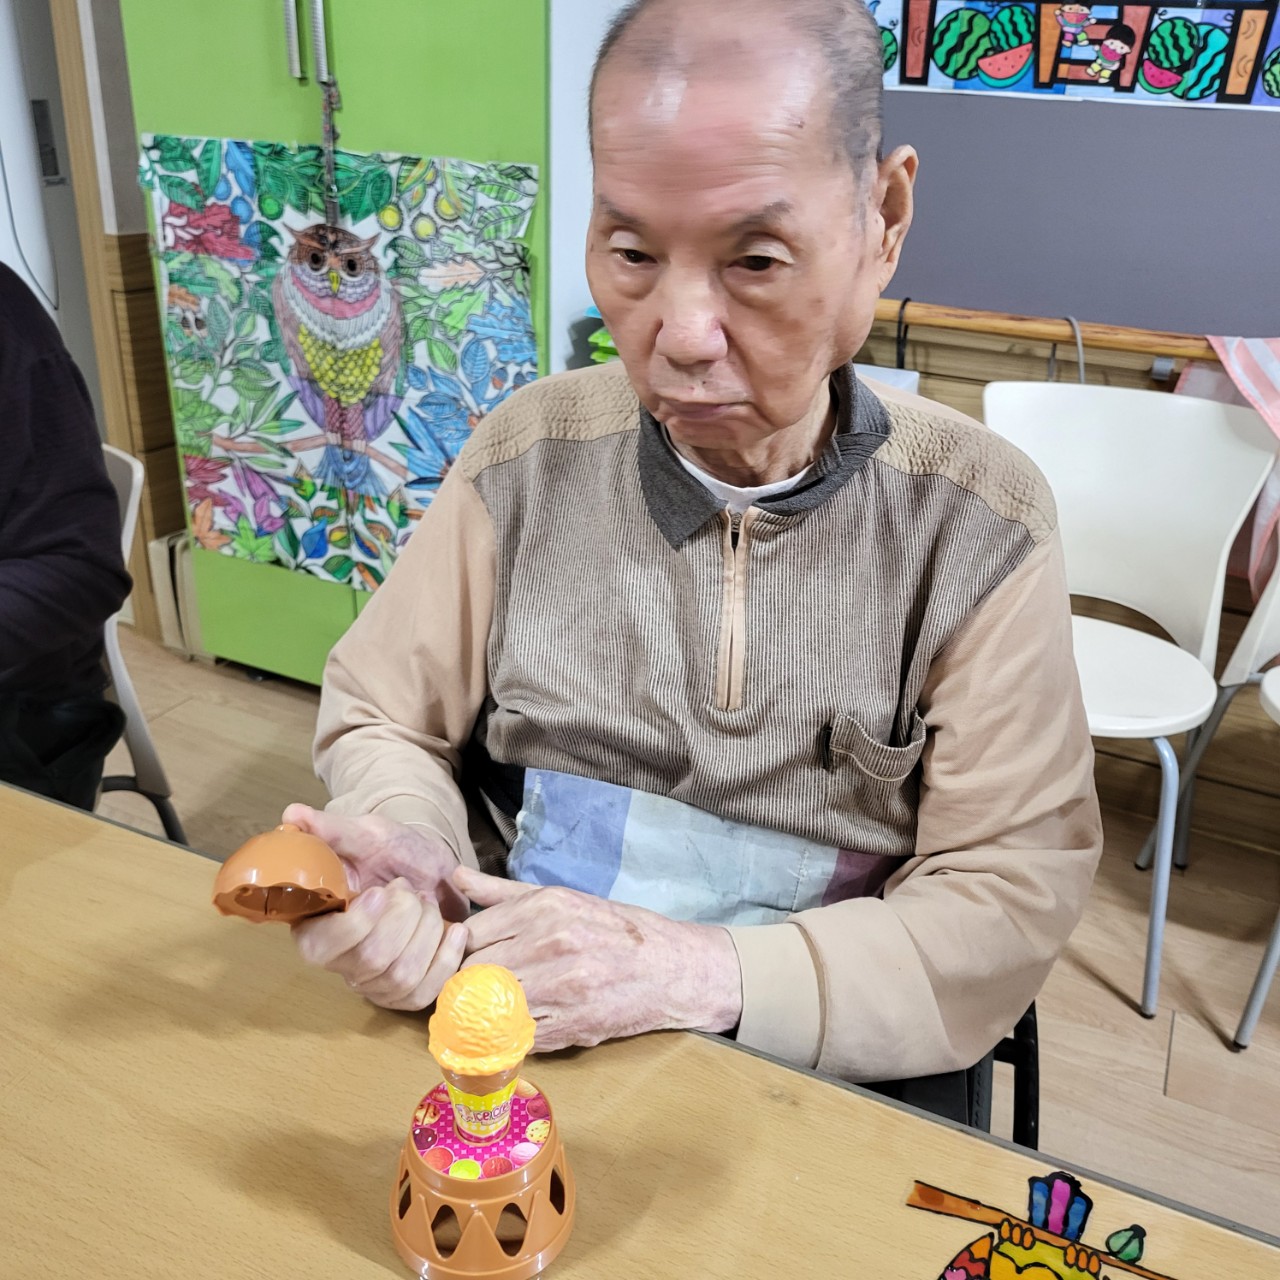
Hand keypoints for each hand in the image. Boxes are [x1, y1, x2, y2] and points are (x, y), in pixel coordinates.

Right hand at [283, 805, 468, 1010]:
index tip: (381, 891)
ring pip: (402, 977)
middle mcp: (341, 963)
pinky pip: (426, 993)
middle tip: (409, 889)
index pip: (322, 948)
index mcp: (316, 928)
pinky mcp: (407, 991)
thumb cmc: (389, 853)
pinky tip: (456, 931)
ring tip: (428, 903)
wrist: (428, 868)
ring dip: (427, 931)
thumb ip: (329, 828)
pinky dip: (447, 959)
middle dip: (403, 917)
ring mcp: (375, 983)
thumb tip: (291, 815)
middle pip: (371, 961)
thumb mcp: (364, 835)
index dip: (355, 925)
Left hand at [454, 868, 742, 1050]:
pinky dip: (510, 1035)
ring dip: (484, 1013)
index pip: (471, 935)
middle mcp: (550, 943)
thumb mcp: (562, 898)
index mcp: (544, 907)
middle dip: (468, 983)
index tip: (467, 959)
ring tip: (491, 1009)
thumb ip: (503, 892)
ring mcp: (561, 987)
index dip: (461, 951)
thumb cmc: (615, 930)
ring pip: (489, 1007)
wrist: (672, 968)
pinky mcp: (571, 1026)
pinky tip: (518, 1026)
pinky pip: (516, 1036)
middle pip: (473, 972)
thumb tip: (455, 877)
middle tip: (474, 988)